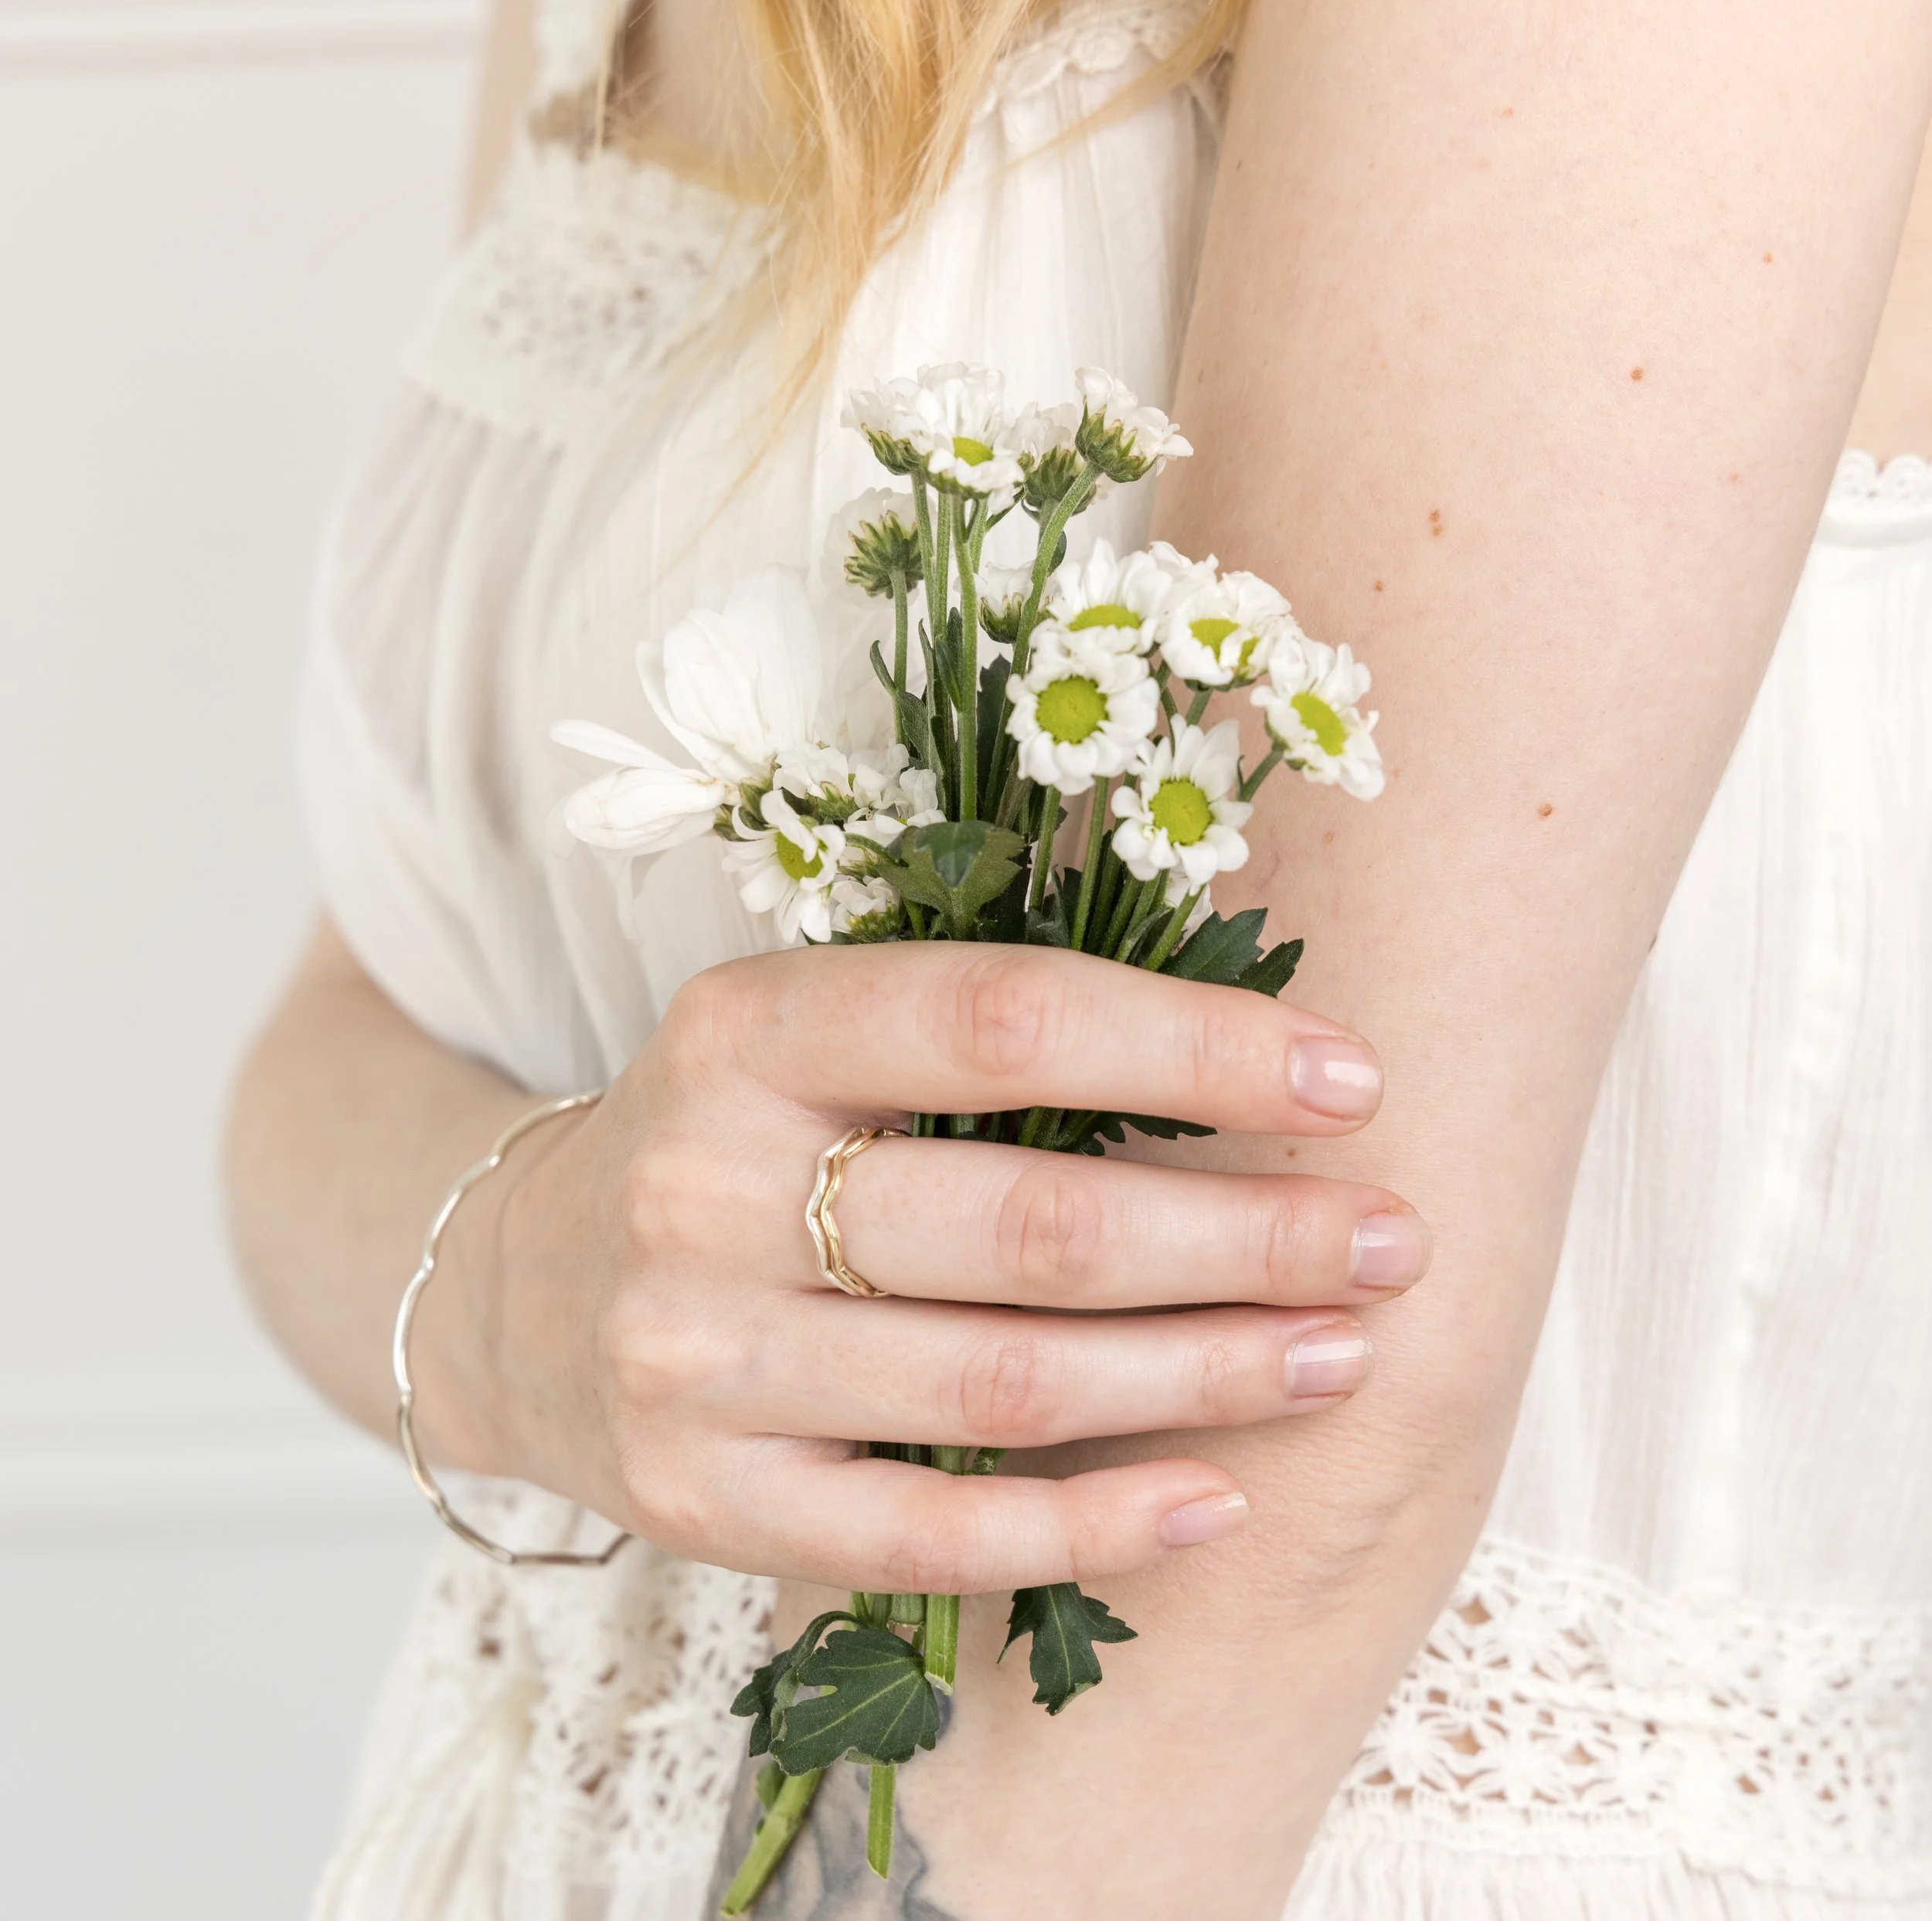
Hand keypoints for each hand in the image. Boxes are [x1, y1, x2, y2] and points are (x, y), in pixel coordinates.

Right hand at [455, 942, 1428, 1591]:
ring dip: (1204, 1377)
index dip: (1195, 1050)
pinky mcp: (701, 1501)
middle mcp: (701, 1188)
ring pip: (999, 1385)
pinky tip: (1216, 1500)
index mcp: (744, 1028)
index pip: (1003, 1021)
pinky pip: (925, 1538)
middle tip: (1393, 1241)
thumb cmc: (726, 1137)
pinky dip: (1089, 1528)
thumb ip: (978, 1037)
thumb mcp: (807, 1031)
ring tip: (1341, 1355)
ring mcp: (691, 1359)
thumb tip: (1254, 1068)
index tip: (1351, 1083)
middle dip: (1244, 1237)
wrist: (514, 1288)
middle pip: (1028, 1224)